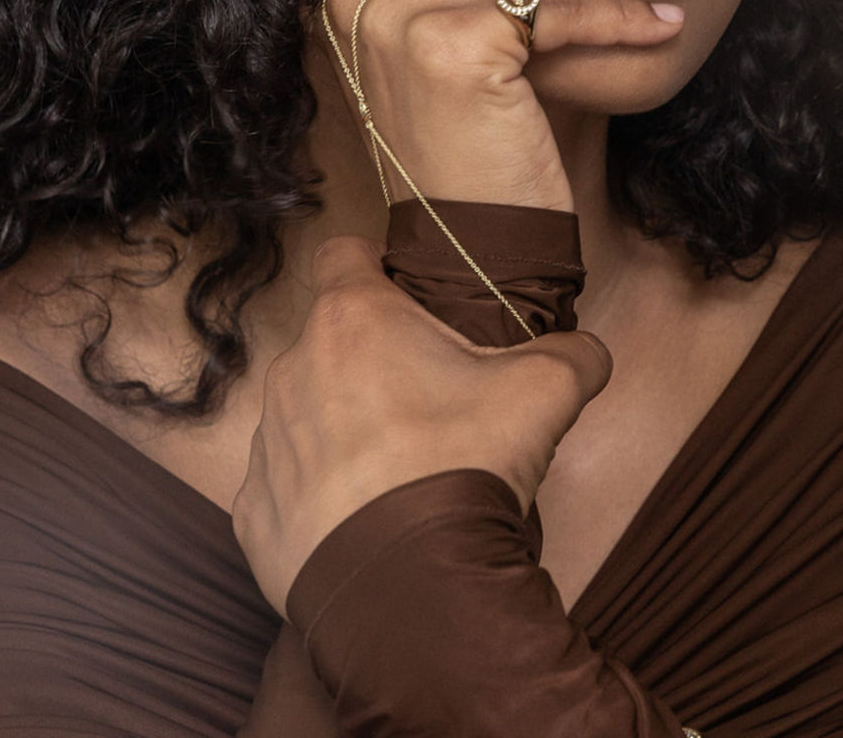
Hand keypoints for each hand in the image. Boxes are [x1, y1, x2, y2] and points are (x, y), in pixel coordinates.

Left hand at [231, 235, 612, 616]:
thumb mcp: (546, 392)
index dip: (374, 262)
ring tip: (400, 465)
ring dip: (344, 423)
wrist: (411, 589)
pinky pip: (289, 483)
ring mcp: (270, 441)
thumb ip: (574, 353)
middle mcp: (296, 367)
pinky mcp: (254, 509)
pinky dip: (321, 492)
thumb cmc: (466, 466)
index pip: (343, 252)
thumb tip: (587, 352)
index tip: (404, 289)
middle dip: (374, 356)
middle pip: (332, 339)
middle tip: (429, 395)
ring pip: (307, 409)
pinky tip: (366, 516)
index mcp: (354, 319)